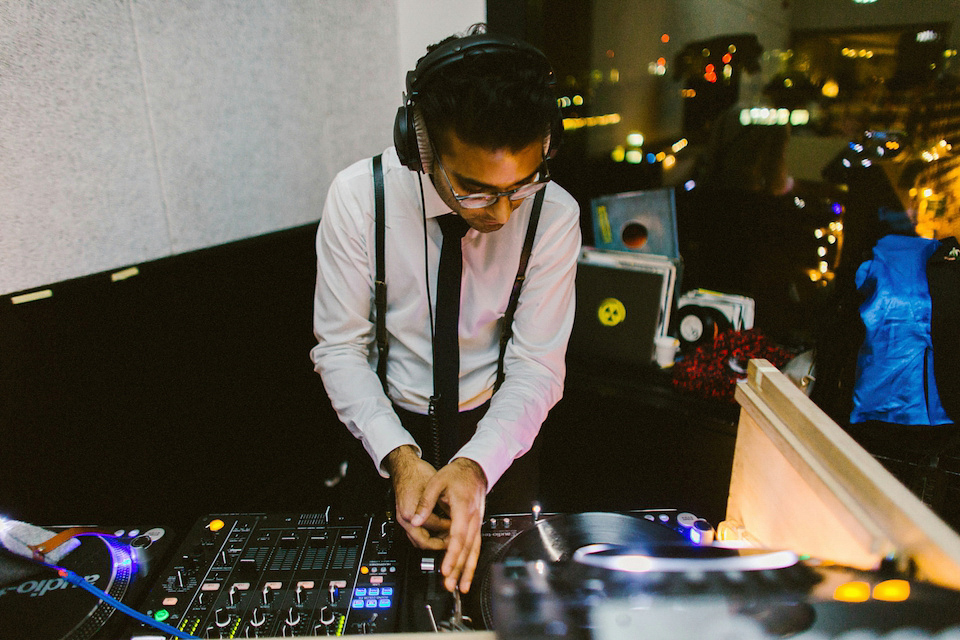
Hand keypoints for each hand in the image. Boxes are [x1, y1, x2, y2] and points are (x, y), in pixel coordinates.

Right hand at [386, 446, 448, 550]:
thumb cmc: (417, 473)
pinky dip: (427, 537)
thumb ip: (444, 504)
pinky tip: (439, 532)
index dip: (448, 528)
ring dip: (434, 542)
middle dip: (440, 544)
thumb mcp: (434, 486)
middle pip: (423, 542)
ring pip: (418, 541)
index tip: (458, 527)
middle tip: (454, 541)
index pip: (434, 526)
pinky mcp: (405, 519)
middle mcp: (405, 518)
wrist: (404, 466)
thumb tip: (455, 517)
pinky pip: (415, 535)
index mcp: (411, 510)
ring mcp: (403, 519)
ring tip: (448, 538)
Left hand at [411, 457, 486, 593]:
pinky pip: (475, 547)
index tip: (446, 568)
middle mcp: (472, 519)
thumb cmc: (456, 475)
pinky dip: (471, 562)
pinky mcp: (475, 526)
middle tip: (450, 584)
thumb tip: (415, 519)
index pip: (457, 536)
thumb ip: (426, 502)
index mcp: (463, 508)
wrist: (474, 469)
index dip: (452, 554)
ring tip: (461, 587)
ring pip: (473, 550)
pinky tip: (467, 573)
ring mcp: (476, 523)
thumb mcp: (437, 482)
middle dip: (458, 568)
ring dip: (467, 570)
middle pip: (467, 548)